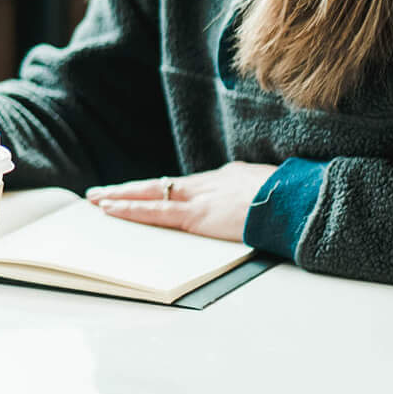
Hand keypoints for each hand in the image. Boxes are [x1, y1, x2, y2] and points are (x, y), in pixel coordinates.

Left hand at [87, 162, 276, 243]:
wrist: (295, 201)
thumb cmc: (292, 200)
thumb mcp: (270, 190)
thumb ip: (255, 193)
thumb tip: (256, 197)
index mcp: (228, 178)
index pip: (188, 185)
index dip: (164, 189)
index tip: (148, 191)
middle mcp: (208, 183)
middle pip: (161, 184)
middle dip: (131, 190)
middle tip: (104, 192)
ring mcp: (200, 198)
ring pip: (150, 194)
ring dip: (121, 198)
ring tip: (97, 200)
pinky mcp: (196, 215)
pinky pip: (155, 212)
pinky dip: (130, 211)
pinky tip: (110, 210)